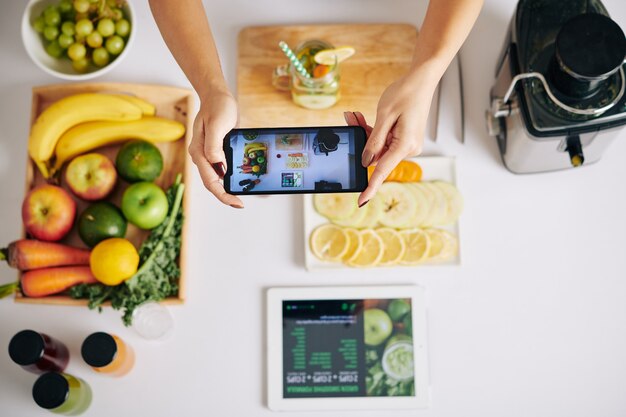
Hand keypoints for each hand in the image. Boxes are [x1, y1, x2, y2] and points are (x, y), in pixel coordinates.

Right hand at [188, 88, 243, 207]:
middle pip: (213, 183)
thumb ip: (215, 147)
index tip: (237, 201)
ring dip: (229, 187)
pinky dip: (233, 175)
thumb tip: (219, 167)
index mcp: (198, 152)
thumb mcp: (217, 125)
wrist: (216, 95)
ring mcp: (209, 155)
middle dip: (226, 195)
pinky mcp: (218, 151)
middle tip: (241, 203)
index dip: (223, 194)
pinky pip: (225, 168)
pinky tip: (244, 178)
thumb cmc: (216, 107)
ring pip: (219, 178)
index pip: (210, 181)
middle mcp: (202, 156)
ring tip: (245, 193)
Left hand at [349, 73, 436, 205]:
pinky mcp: (404, 138)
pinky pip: (383, 140)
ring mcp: (407, 144)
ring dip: (365, 133)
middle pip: (376, 155)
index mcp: (405, 145)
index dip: (370, 187)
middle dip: (361, 139)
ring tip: (354, 115)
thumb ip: (373, 141)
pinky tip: (362, 118)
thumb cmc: (406, 93)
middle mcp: (409, 148)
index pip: (382, 170)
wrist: (422, 80)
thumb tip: (366, 162)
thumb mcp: (385, 116)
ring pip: (378, 147)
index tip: (361, 200)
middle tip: (350, 118)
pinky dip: (373, 131)